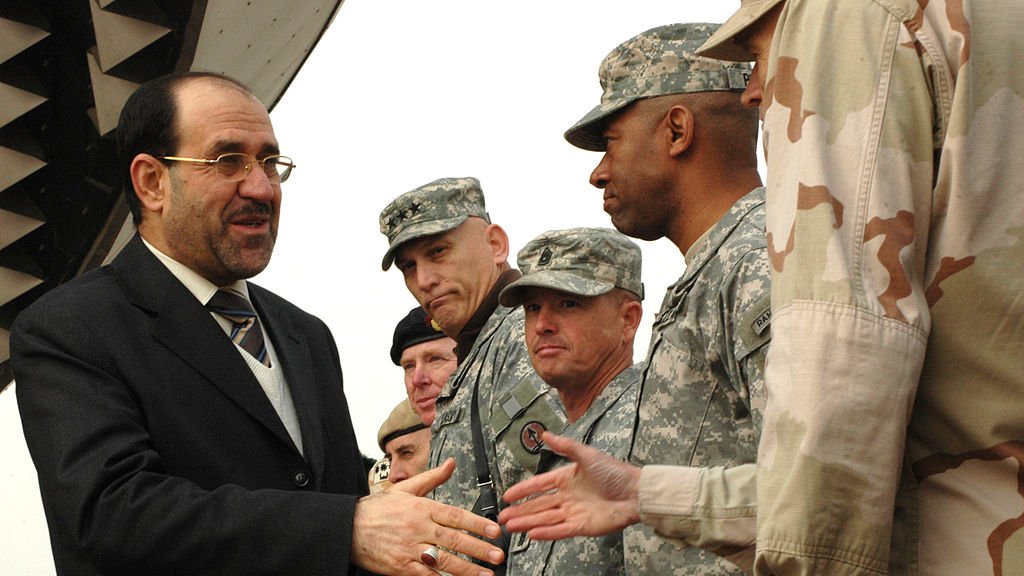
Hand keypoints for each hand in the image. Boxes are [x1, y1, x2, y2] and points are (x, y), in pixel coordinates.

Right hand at [352, 458, 504, 574]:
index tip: (494, 531)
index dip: (477, 524)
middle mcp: (418, 528)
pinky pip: (426, 575)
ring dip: (467, 569)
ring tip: (485, 574)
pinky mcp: (401, 566)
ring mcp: (410, 548)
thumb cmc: (377, 509)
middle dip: (479, 549)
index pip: (456, 516)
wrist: (347, 528)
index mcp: (422, 508)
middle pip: (454, 539)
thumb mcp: (405, 489)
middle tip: (497, 555)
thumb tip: (451, 464)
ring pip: (444, 560)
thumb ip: (432, 478)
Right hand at [498, 432, 641, 539]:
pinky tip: (532, 534)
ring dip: (528, 523)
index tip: (508, 496)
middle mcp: (568, 496)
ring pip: (546, 519)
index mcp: (567, 478)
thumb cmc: (615, 472)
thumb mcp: (586, 454)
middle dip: (520, 511)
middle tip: (503, 516)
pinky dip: (546, 533)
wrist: (636, 492)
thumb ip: (564, 446)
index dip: (523, 490)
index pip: (539, 485)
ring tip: (511, 527)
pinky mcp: (583, 526)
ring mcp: (574, 512)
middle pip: (539, 505)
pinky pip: (560, 530)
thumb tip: (546, 434)